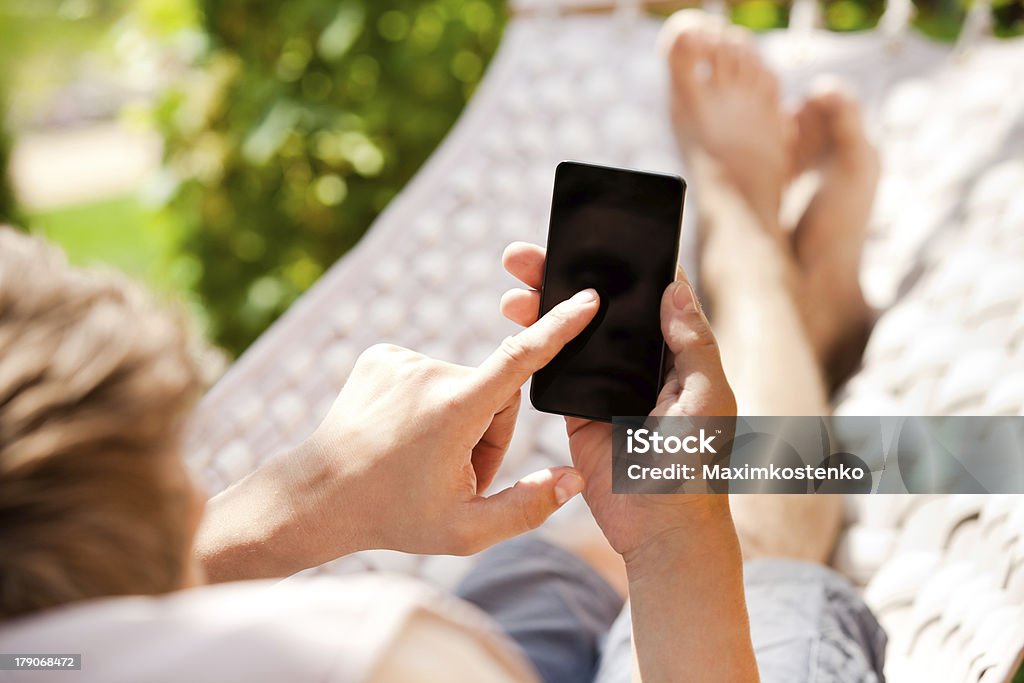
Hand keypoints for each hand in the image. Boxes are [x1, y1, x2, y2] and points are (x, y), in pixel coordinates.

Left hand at [197, 286, 603, 580]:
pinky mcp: (381, 354)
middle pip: (497, 392)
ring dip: (460, 418)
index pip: (521, 358)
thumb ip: (527, 508)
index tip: (586, 298)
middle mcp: (429, 372)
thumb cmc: (394, 515)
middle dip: (490, 429)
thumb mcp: (466, 530)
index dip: (559, 327)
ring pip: (465, 384)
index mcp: (455, 410)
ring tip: (426, 457)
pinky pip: (432, 374)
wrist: (318, 495)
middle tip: (458, 472)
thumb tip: (573, 479)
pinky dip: (431, 402)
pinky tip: (404, 433)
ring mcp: (401, 359)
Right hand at [501, 242, 737, 561]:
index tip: (586, 234)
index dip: (618, 263)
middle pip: (597, 307)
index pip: (646, 295)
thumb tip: (673, 287)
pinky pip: (552, 371)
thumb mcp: (709, 398)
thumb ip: (694, 344)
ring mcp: (605, 386)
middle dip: (562, 277)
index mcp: (675, 355)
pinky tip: (513, 326)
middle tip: (525, 255)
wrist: (661, 529)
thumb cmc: (695, 467)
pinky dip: (533, 348)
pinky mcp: (576, 411)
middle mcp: (639, 364)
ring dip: (541, 307)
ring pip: (569, 334)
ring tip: (512, 287)